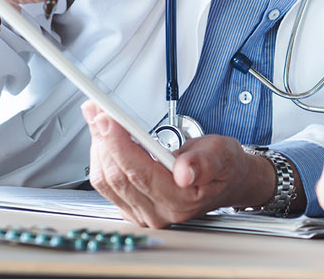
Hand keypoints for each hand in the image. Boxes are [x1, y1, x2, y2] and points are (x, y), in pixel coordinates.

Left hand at [81, 101, 271, 228]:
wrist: (226, 181)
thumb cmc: (222, 166)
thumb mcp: (222, 155)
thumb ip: (203, 163)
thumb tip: (184, 172)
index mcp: (180, 200)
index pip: (138, 172)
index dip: (118, 143)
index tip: (107, 118)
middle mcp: (159, 211)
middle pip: (117, 176)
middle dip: (103, 139)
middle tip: (97, 111)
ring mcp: (143, 212)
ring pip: (106, 180)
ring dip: (98, 146)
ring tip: (98, 120)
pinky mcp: (132, 207)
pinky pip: (106, 185)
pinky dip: (101, 158)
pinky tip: (103, 139)